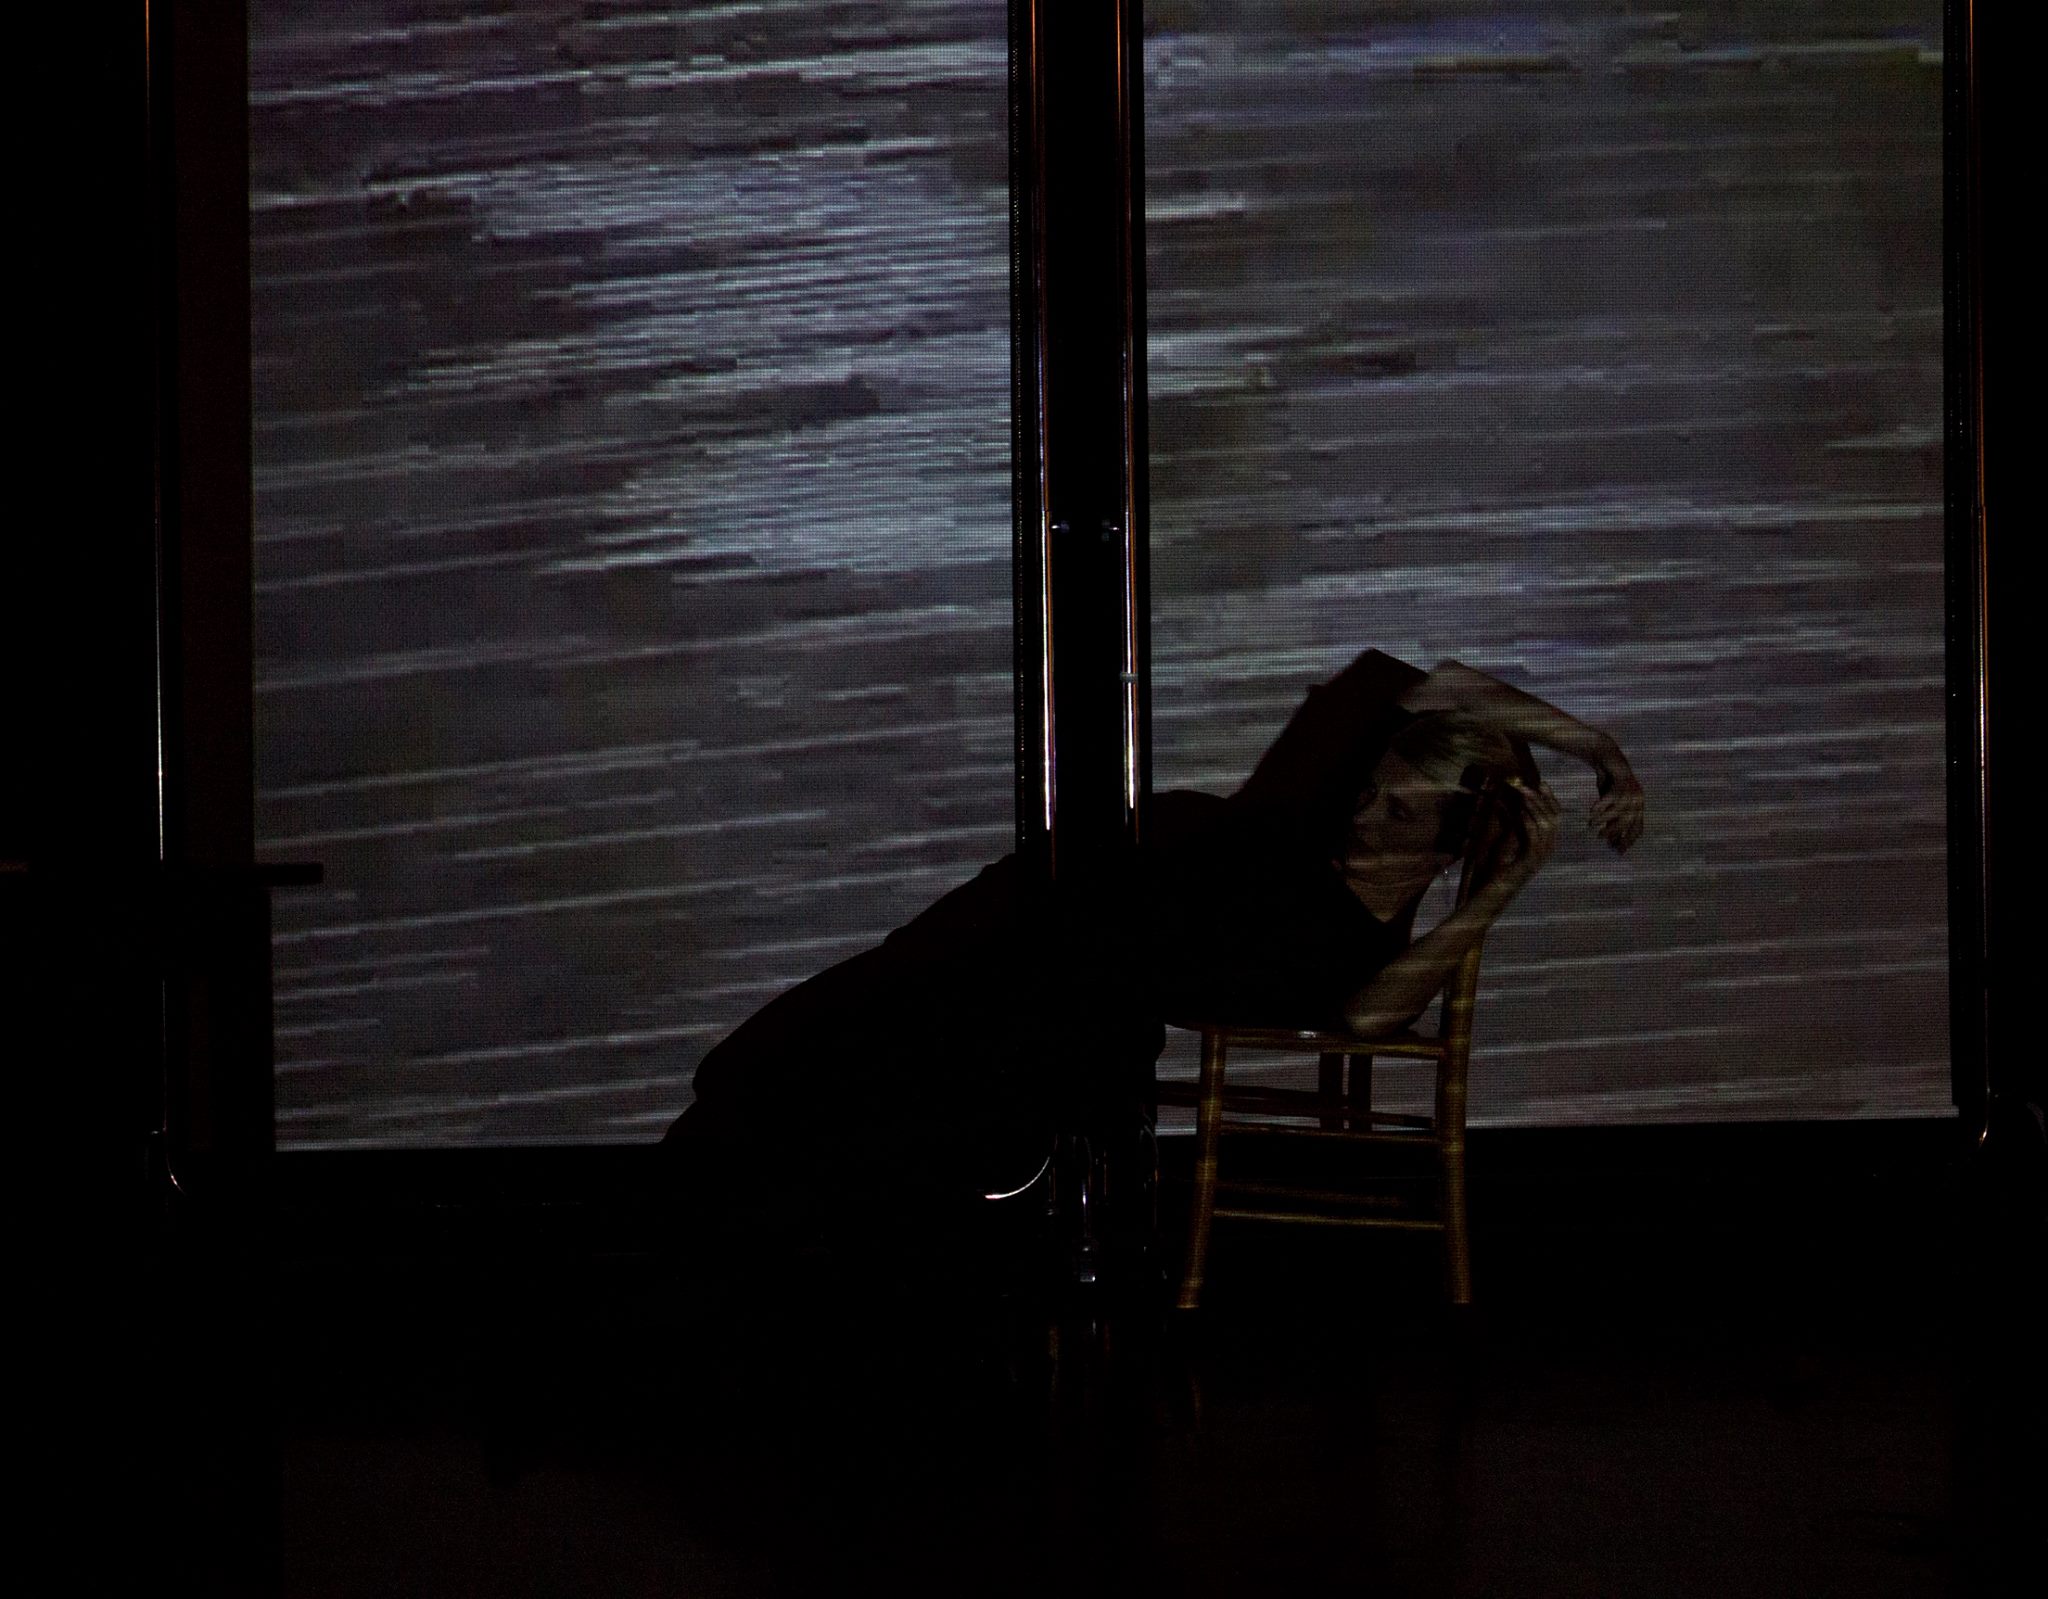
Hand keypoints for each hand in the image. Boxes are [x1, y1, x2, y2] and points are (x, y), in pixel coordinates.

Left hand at [1489, 779, 1559, 892]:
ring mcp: (1542, 855)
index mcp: (1546, 842)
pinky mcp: (1532, 860)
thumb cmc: (1501, 865)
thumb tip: (1506, 800)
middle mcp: (1549, 847)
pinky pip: (1535, 837)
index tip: (1541, 782)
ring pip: (1546, 824)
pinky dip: (1529, 822)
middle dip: (1543, 798)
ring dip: (1534, 806)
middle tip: (1530, 785)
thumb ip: (1512, 822)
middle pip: (1555, 817)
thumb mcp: (1508, 838)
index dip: (1550, 798)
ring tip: (1523, 793)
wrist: (1497, 889)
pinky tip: (1521, 812)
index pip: (1556, 815)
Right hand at [1588, 739, 1644, 853]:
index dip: (1628, 840)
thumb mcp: (1610, 804)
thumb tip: (1608, 839)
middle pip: (1629, 822)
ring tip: (1591, 825)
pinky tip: (1591, 811)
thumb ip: (1612, 819)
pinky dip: (1600, 806)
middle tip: (1600, 838)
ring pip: (1619, 811)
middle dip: (1614, 832)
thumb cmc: (1608, 782)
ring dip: (1604, 819)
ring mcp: (1632, 790)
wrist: (1607, 757)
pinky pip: (1611, 799)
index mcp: (1639, 806)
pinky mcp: (1622, 781)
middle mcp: (1638, 799)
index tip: (1618, 851)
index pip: (1638, 828)